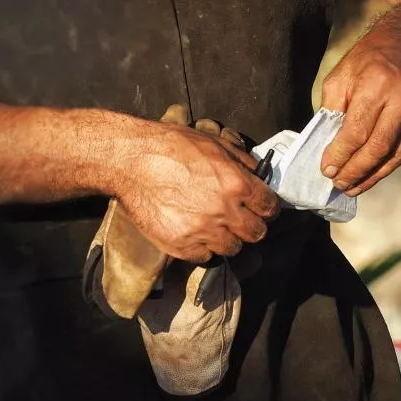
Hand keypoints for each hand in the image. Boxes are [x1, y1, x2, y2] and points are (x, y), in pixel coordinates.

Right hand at [110, 118, 279, 263]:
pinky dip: (202, 247)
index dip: (265, 207)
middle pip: (256, 233)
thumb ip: (241, 160)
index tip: (259, 207)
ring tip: (211, 225)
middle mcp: (225, 211)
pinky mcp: (183, 246)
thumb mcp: (212, 143)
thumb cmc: (169, 146)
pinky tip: (192, 231)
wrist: (130, 161)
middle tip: (236, 218)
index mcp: (236, 184)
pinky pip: (205, 257)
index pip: (269, 207)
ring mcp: (204, 231)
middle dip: (249, 225)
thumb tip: (259, 175)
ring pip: (232, 248)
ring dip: (226, 238)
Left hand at [319, 27, 400, 195]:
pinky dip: (392, 163)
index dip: (340, 155)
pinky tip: (375, 171)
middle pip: (378, 147)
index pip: (357, 131)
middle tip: (339, 185)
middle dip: (356, 171)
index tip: (326, 171)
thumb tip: (327, 146)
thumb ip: (333, 109)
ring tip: (354, 186)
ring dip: (374, 175)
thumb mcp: (341, 75)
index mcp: (377, 83)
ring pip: (398, 154)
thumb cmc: (369, 60)